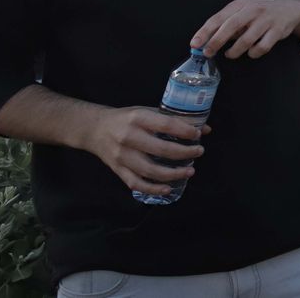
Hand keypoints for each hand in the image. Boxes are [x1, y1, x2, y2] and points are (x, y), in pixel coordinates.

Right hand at [84, 106, 205, 196]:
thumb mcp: (146, 111)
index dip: (185, 131)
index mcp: (138, 118)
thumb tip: (204, 128)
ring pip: (150, 170)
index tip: (198, 135)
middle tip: (199, 152)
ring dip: (173, 173)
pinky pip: (136, 183)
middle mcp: (128, 137)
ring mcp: (122, 156)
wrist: (94, 129)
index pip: (166, 125)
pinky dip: (153, 188)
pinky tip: (168, 188)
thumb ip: (172, 120)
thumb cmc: (126, 119)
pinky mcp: (117, 170)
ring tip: (190, 171)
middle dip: (184, 153)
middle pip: (161, 149)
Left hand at [191, 0, 299, 59]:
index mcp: (240, 4)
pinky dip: (253, 53)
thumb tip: (206, 41)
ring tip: (230, 54)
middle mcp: (252, 10)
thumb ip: (226, 25)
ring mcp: (266, 20)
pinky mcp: (277, 30)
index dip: (205, 32)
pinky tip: (251, 53)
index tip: (195, 44)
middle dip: (216, 41)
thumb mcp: (241, 13)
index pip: (218, 18)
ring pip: (246, 40)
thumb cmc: (259, 14)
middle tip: (208, 53)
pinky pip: (262, 47)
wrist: (288, 9)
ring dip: (235, 51)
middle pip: (231, 26)